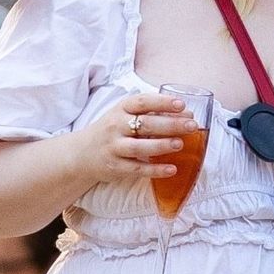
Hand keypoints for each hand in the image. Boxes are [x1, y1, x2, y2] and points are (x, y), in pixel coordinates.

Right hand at [76, 93, 200, 181]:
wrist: (82, 153)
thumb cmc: (112, 130)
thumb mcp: (124, 115)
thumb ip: (151, 113)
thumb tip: (186, 114)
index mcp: (121, 109)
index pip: (142, 102)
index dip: (162, 102)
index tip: (182, 104)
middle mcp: (116, 126)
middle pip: (145, 124)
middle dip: (170, 124)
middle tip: (192, 125)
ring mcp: (114, 147)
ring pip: (139, 147)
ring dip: (161, 146)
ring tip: (180, 144)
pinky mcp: (115, 167)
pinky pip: (136, 169)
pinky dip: (155, 170)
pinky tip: (172, 169)